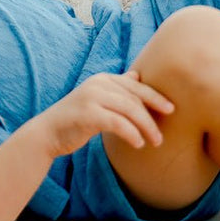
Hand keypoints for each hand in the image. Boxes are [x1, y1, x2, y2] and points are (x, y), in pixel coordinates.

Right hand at [33, 70, 173, 158]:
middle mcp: (97, 84)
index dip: (155, 97)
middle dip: (152, 116)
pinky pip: (118, 123)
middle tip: (162, 135)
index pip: (135, 86)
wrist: (48, 133)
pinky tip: (138, 144)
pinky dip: (131, 133)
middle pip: (135, 98)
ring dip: (146, 127)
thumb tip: (136, 76)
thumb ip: (116, 89)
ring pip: (130, 110)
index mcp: (102, 79)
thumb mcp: (97, 99)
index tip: (171, 109)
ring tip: (154, 142)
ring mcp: (91, 97)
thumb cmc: (76, 119)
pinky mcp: (88, 113)